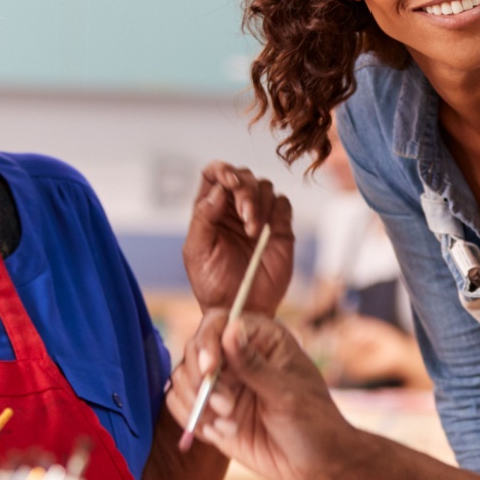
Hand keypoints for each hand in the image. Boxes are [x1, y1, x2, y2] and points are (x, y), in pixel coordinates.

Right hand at [165, 312, 350, 479]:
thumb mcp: (287, 394)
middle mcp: (237, 357)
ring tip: (228, 423)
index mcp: (262, 339)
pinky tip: (222, 433)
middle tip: (227, 407)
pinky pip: (181, 407)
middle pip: (194, 350)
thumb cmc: (314, 423)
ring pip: (182, 379)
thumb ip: (254, 365)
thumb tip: (231, 328)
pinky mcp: (212, 413)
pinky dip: (192, 420)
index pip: (218, 323)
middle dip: (201, 380)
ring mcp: (223, 385)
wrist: (317, 466)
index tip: (210, 369)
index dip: (207, 342)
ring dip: (197, 402)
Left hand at [183, 163, 294, 315]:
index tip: (230, 183)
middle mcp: (234, 209)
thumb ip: (203, 218)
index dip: (222, 170)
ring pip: (264, 186)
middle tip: (246, 217)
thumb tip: (218, 190)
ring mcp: (258, 217)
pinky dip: (277, 210)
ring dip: (260, 203)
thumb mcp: (196, 252)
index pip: (215, 174)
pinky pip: (282, 203)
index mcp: (210, 210)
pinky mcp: (279, 228)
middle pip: (243, 176)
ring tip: (253, 232)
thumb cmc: (213, 285)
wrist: (241, 309)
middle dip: (245, 191)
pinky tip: (266, 233)